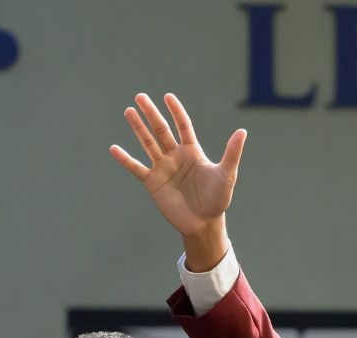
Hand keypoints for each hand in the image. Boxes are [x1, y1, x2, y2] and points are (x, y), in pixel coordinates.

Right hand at [110, 93, 245, 270]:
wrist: (203, 222)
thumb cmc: (218, 199)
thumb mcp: (226, 174)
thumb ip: (232, 153)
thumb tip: (242, 131)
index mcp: (192, 152)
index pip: (182, 126)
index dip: (176, 111)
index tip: (168, 96)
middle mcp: (176, 156)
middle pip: (161, 130)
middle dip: (151, 113)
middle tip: (140, 96)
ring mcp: (163, 168)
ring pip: (147, 143)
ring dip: (138, 128)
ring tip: (128, 111)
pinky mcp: (153, 182)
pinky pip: (136, 168)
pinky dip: (125, 159)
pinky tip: (113, 148)